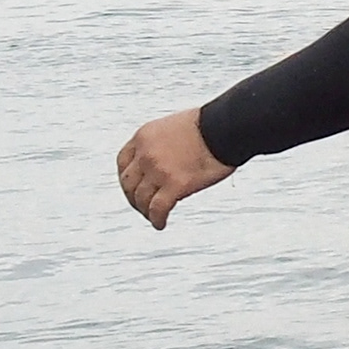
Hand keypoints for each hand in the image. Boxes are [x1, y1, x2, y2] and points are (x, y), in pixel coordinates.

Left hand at [116, 108, 234, 229]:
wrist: (225, 128)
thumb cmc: (210, 124)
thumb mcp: (175, 126)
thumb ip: (164, 143)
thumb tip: (171, 158)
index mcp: (144, 136)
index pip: (123, 162)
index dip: (126, 178)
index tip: (133, 186)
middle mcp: (146, 154)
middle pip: (129, 183)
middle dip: (133, 197)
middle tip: (142, 206)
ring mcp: (158, 171)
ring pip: (141, 199)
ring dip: (145, 211)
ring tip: (153, 217)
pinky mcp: (175, 185)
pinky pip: (158, 209)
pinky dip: (157, 219)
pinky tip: (160, 224)